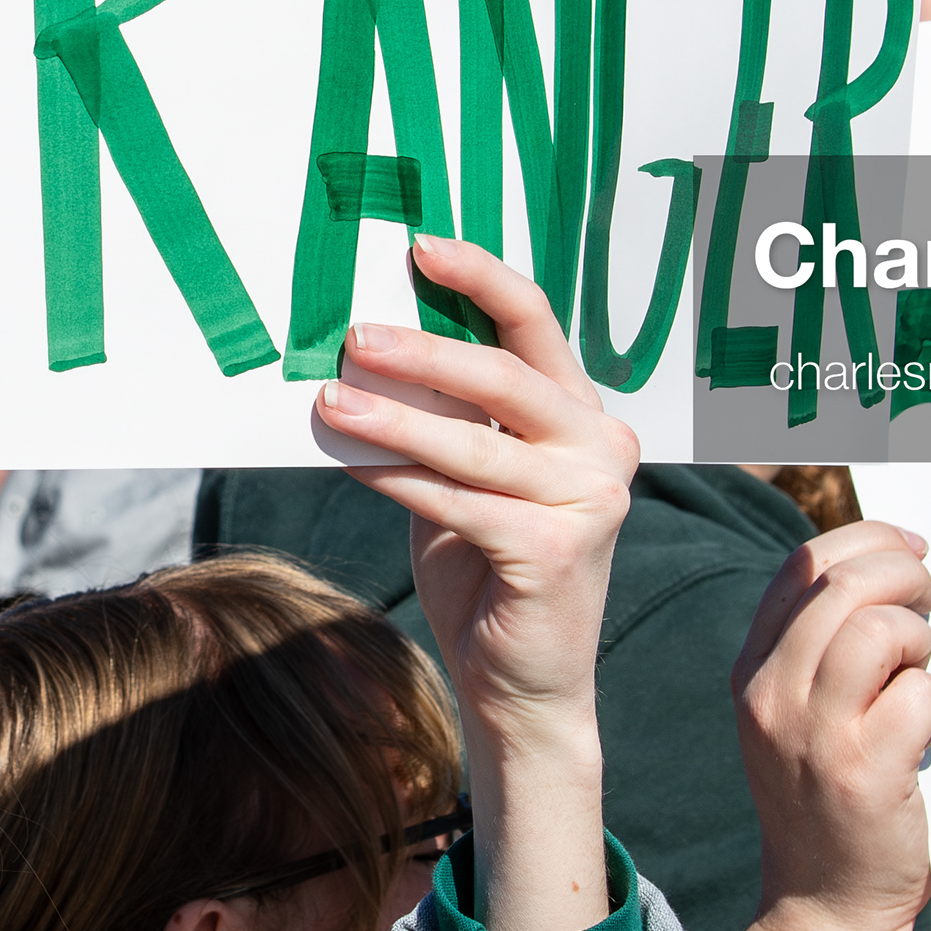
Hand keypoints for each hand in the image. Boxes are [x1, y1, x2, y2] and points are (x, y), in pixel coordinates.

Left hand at [319, 233, 638, 930]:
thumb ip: (445, 418)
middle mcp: (601, 447)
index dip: (481, 278)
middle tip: (354, 333)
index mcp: (582, 416)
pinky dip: (397, 477)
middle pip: (505, 374)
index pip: (537, 325)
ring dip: (392, 418)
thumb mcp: (468, 477)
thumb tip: (369, 349)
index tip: (419, 247)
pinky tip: (350, 461)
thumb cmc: (487, 572)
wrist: (523, 683)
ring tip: (329, 398)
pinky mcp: (556, 548)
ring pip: (473, 441)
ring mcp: (589, 499)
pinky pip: (457, 500)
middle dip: (424, 349)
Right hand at [727, 522, 930, 930]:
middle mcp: (770, 695)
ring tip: (917, 676)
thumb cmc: (829, 795)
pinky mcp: (863, 773)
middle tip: (929, 605)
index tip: (909, 549)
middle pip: (843, 584)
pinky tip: (927, 732)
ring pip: (880, 630)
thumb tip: (888, 565)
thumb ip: (823, 644)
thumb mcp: (797, 712)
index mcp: (752, 670)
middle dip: (905, 576)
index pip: (803, 565)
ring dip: (920, 642)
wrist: (824, 900)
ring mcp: (812, 735)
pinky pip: (919, 694)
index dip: (868, 540)